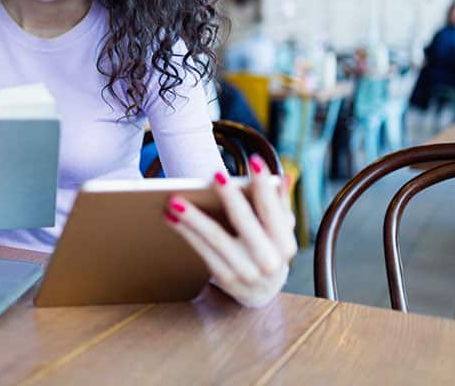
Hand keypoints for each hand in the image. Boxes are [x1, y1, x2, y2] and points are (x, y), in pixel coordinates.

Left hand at [164, 155, 297, 306]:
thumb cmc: (267, 249)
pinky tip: (169, 217)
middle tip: (216, 174)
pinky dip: (185, 232)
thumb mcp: (279, 230)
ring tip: (175, 199)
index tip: (255, 161)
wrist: (262, 293)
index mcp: (284, 244)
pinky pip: (202, 250)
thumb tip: (283, 177)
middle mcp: (268, 260)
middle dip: (231, 197)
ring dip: (194, 217)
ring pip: (216, 238)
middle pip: (245, 221)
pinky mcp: (225, 279)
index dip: (265, 186)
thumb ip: (279, 204)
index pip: (273, 209)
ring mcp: (246, 272)